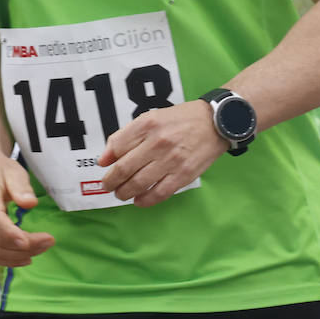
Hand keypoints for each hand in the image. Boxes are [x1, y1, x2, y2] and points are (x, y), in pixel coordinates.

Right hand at [0, 155, 54, 266]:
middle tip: (49, 241)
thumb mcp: (14, 172)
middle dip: (25, 247)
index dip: (13, 235)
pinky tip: (25, 257)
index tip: (36, 240)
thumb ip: (22, 187)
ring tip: (41, 248)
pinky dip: (9, 260)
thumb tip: (31, 203)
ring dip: (19, 256)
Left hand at [98, 100, 226, 206]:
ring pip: (138, 183)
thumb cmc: (181, 120)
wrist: (215, 122)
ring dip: (125, 193)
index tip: (105, 169)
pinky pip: (159, 193)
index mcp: (147, 124)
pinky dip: (145, 200)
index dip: (107, 162)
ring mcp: (171, 160)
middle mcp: (157, 141)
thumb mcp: (151, 118)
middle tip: (109, 186)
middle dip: (111, 182)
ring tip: (122, 194)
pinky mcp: (183, 174)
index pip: (117, 146)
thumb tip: (104, 159)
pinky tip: (139, 200)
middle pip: (124, 168)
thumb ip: (126, 136)